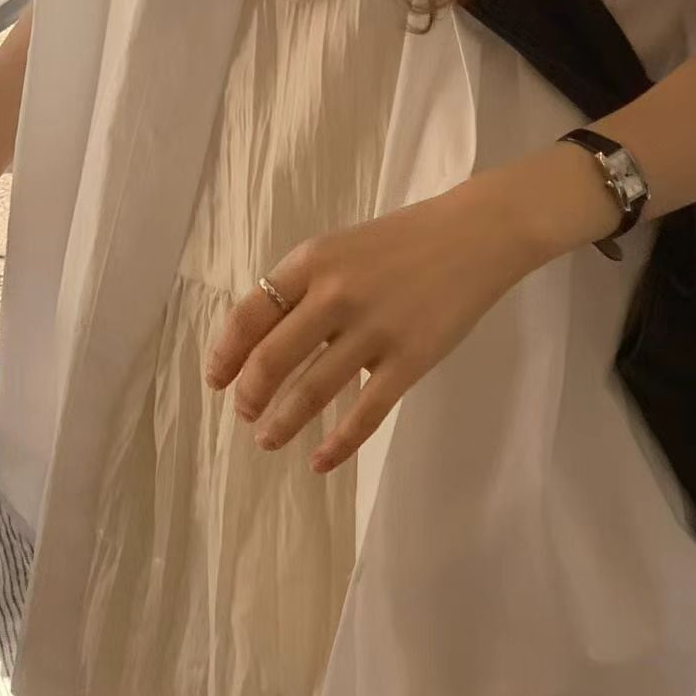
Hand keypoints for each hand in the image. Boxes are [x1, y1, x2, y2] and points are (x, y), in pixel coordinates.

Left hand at [204, 169, 550, 472]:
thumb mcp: (343, 247)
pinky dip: (338, 444)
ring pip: (311, 392)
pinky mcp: (410, 359)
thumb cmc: (407, 240)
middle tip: (246, 414)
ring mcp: (374, 329)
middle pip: (271, 359)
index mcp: (312, 261)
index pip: (249, 315)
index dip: (224, 355)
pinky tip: (320, 461)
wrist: (479, 234)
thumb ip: (306, 285)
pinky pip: (365, 413)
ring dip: (282, 424)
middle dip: (250, 396)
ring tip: (268, 440)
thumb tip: (266, 339)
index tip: (216, 380)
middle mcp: (335, 294)